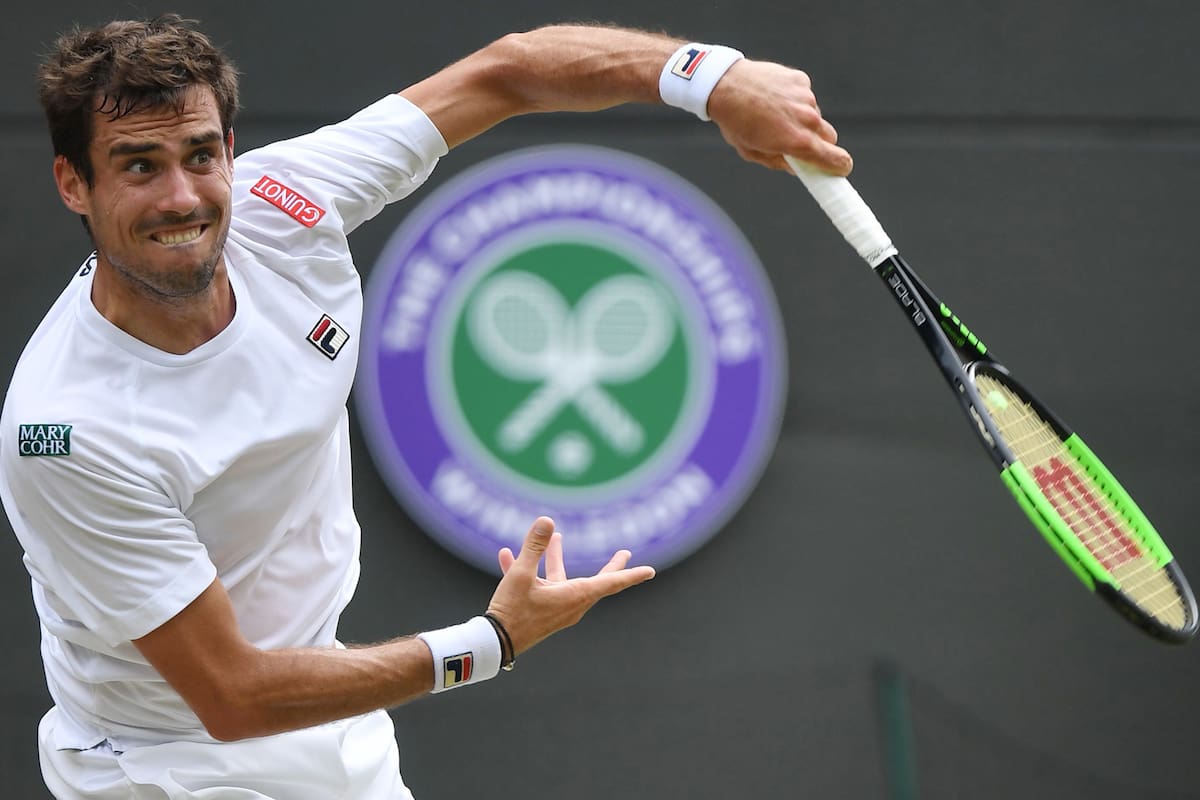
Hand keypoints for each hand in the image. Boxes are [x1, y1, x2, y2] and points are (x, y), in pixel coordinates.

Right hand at [486, 516, 655, 655]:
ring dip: (557, 559)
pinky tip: (506, 555)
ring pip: (562, 579)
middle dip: (610, 566)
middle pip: (596, 581)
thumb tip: (547, 521)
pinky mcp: (541, 612)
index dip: (631, 574)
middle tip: (625, 553)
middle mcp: (571, 604)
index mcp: (575, 596)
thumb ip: (534, 546)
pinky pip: (540, 588)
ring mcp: (556, 609)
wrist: (494, 643)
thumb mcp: (522, 575)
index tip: (650, 571)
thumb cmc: (512, 610)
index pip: (611, 583)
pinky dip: (529, 572)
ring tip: (557, 539)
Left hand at [707, 58, 852, 175]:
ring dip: (803, 119)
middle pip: (829, 137)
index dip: (840, 166)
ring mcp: (806, 97)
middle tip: (802, 144)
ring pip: (815, 115)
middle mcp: (807, 118)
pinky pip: (805, 96)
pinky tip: (774, 98)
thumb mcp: (753, 152)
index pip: (835, 158)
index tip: (841, 169)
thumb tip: (798, 167)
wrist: (725, 84)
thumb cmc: (735, 122)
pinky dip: (795, 99)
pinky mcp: (801, 80)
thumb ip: (779, 162)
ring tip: (775, 115)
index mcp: (797, 141)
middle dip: (820, 143)